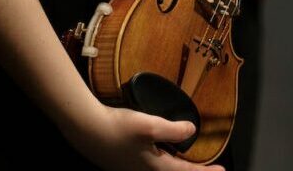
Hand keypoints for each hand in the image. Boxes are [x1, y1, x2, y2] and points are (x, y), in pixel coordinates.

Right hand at [62, 105, 224, 170]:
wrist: (87, 128)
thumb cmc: (118, 128)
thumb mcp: (149, 126)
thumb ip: (173, 129)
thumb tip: (192, 131)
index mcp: (156, 168)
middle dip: (191, 170)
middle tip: (205, 166)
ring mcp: (133, 168)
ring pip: (162, 170)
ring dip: (176, 165)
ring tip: (185, 159)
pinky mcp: (124, 161)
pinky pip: (150, 164)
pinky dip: (162, 160)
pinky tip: (158, 150)